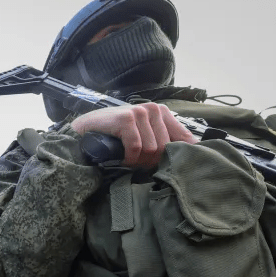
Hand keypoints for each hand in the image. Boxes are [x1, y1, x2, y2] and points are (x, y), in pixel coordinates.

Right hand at [71, 103, 195, 167]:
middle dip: (150, 161)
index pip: (185, 138)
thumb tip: (191, 155)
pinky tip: (121, 158)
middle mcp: (154, 109)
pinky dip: (128, 157)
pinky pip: (136, 147)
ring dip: (137, 160)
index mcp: (163, 113)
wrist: (84, 131)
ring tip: (127, 159)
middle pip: (165, 147)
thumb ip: (164, 142)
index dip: (177, 156)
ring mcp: (140, 112)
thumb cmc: (115, 136)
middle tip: (136, 162)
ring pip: (151, 149)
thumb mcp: (143, 136)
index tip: (169, 167)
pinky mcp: (126, 119)